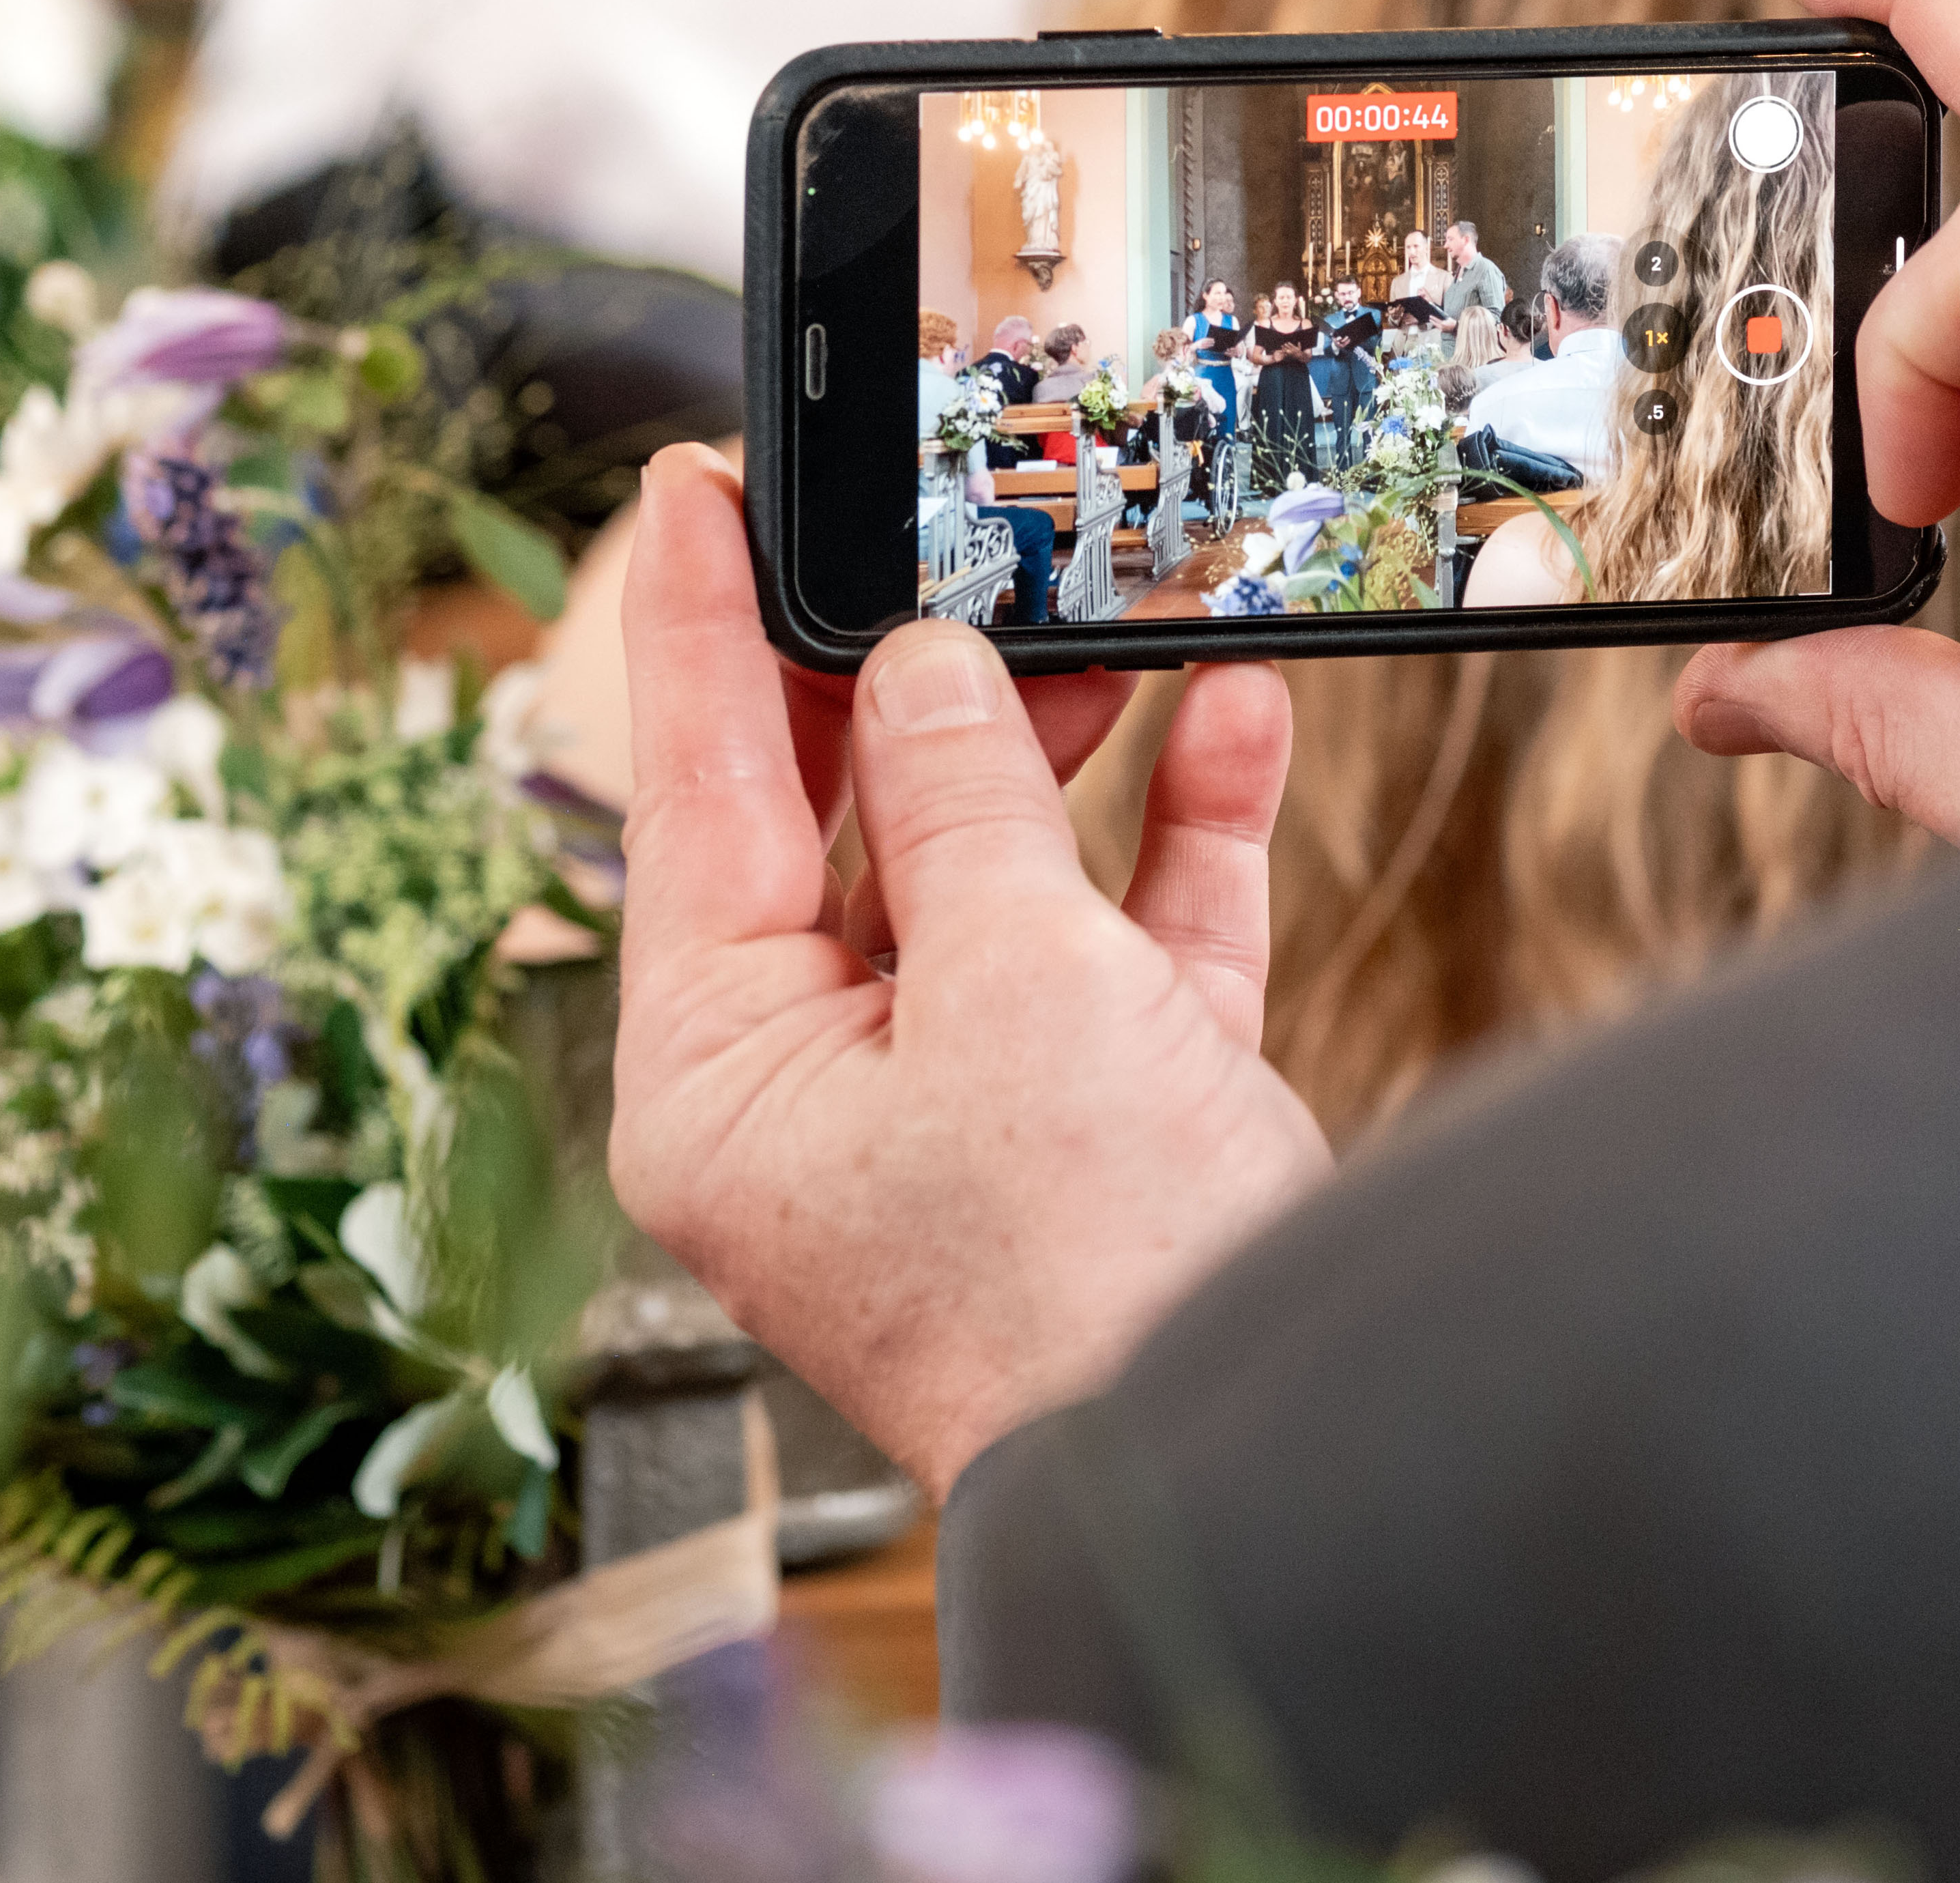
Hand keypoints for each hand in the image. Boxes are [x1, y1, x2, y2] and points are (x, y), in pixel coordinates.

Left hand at [610, 450, 1330, 1498]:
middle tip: (940, 536)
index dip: (701, 633)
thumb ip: (959, 802)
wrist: (1268, 1467)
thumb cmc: (1092, 1275)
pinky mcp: (1094, 1122)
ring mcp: (957, 1109)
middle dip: (914, 681)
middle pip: (839, 828)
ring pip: (989, 871)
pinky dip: (1172, 841)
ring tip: (1116, 622)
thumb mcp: (1013, 984)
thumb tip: (919, 672)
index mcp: (722, 1080)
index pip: (691, 803)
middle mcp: (816, 1093)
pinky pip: (1112, 943)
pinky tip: (1232, 723)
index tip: (692, 492)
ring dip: (1066, 746)